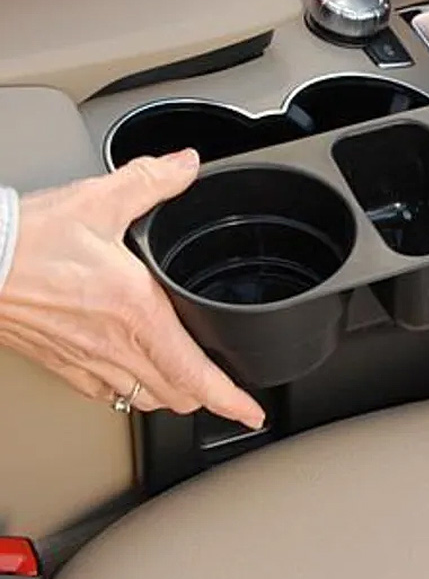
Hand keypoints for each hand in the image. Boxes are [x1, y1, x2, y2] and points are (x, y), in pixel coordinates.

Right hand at [0, 150, 264, 428]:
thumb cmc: (26, 241)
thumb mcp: (99, 199)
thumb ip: (152, 181)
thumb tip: (187, 166)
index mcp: (136, 312)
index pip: (195, 374)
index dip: (230, 400)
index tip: (251, 412)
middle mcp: (114, 347)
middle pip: (176, 398)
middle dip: (208, 398)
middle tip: (228, 391)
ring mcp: (85, 362)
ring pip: (144, 400)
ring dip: (172, 396)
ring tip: (189, 383)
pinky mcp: (60, 366)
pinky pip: (107, 394)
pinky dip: (132, 390)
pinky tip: (135, 371)